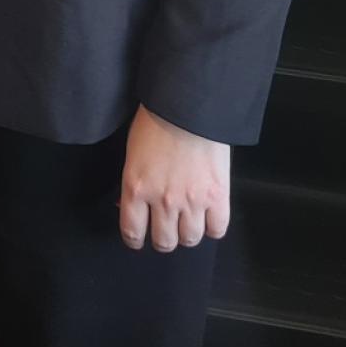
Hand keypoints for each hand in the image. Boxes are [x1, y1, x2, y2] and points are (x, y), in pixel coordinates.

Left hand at [118, 104, 229, 252]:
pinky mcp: (217, 197)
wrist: (188, 104)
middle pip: (164, 242)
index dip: (135, 239)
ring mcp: (191, 201)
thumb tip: (128, 205)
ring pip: (190, 240)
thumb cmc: (156, 120)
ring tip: (188, 220)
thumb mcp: (132, 151)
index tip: (139, 237)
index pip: (132, 232)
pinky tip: (208, 215)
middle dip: (163, 237)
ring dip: (187, 232)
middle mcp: (162, 200)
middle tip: (166, 227)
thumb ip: (132, 182)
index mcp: (136, 187)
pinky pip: (217, 230)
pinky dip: (212, 226)